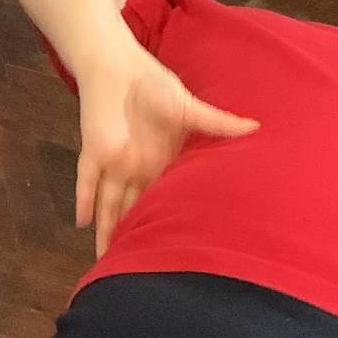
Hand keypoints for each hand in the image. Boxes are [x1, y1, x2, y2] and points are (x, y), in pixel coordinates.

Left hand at [74, 41, 257, 256]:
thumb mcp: (188, 108)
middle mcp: (137, 169)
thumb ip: (216, 122)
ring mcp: (114, 162)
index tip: (173, 253)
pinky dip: (83, 198)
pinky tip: (81, 223)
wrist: (118, 65)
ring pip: (110, 203)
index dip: (166, 225)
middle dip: (134, 239)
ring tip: (106, 261)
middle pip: (134, 211)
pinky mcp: (94, 150)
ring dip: (108, 230)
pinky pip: (86, 179)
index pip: (163, 201)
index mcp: (161, 163)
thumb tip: (256, 127)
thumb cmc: (153, 85)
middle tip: (136, 272)